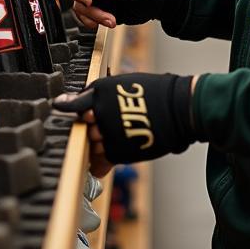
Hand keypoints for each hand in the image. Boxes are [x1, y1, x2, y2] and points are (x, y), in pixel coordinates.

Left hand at [53, 72, 196, 172]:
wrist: (177, 109)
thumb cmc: (154, 93)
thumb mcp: (122, 84)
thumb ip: (98, 97)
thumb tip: (73, 107)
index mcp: (98, 91)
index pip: (75, 105)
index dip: (74, 110)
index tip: (72, 112)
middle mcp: (98, 112)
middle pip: (84, 127)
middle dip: (94, 128)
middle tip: (112, 124)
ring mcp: (105, 133)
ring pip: (92, 145)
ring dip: (101, 144)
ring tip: (121, 136)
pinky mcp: (115, 152)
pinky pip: (99, 164)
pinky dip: (102, 164)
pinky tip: (111, 156)